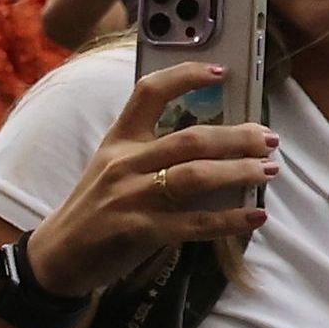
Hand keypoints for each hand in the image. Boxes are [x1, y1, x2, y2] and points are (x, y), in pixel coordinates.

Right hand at [20, 61, 276, 297]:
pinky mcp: (139, 231)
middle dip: (237, 137)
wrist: (59, 255)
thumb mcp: (113, 169)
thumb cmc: (96, 209)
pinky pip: (194, 223)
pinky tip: (255, 216)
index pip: (150, 93)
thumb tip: (216, 147)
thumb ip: (154, 154)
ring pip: (196, 176)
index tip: (221, 72)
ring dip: (240, 171)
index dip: (186, 76)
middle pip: (190, 139)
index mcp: (119, 141)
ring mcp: (130, 197)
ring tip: (269, 170)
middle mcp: (125, 163)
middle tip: (269, 140)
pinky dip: (229, 220)